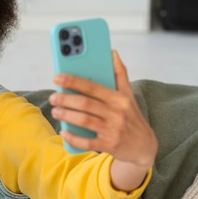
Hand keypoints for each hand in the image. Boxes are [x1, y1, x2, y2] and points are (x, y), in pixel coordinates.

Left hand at [50, 51, 157, 189]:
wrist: (144, 145)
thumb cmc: (131, 116)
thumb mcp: (128, 94)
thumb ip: (120, 73)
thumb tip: (112, 52)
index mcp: (119, 98)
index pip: (92, 87)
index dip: (73, 81)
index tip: (57, 77)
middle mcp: (117, 113)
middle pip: (85, 104)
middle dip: (65, 99)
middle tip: (53, 97)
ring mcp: (113, 130)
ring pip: (84, 121)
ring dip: (66, 115)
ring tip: (55, 111)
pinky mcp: (109, 145)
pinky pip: (87, 142)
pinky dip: (73, 137)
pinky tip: (63, 132)